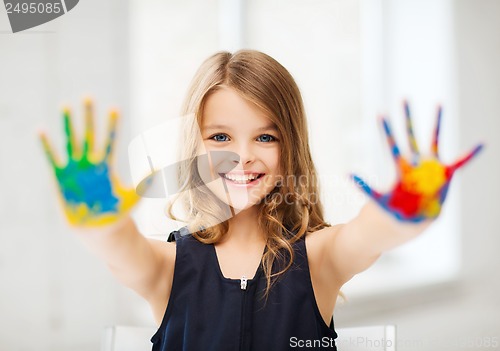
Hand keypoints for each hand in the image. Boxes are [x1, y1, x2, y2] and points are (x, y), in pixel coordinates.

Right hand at [39, 99, 138, 225]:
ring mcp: (75, 170)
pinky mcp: (60, 178)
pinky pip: (52, 158)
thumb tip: (159, 167)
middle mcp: (90, 164)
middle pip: (89, 135)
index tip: (115, 108)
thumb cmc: (117, 213)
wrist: (99, 230)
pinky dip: (47, 145)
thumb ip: (145, 183)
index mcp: (106, 167)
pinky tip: (41, 130)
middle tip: (88, 96)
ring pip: (71, 142)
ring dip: (69, 125)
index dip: (111, 126)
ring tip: (66, 106)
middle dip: (89, 117)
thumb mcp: (134, 198)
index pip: (109, 141)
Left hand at [351, 101, 482, 222]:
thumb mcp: (378, 201)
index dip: (386, 129)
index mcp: (400, 168)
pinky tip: (482, 143)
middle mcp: (414, 163)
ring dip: (436, 123)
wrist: (412, 223)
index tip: (379, 113)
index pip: (391, 144)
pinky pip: (461, 162)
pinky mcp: (445, 175)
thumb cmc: (394, 211)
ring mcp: (430, 167)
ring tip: (438, 103)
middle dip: (407, 118)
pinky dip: (471, 154)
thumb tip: (346, 173)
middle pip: (410, 135)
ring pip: (433, 140)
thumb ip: (364, 187)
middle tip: (403, 98)